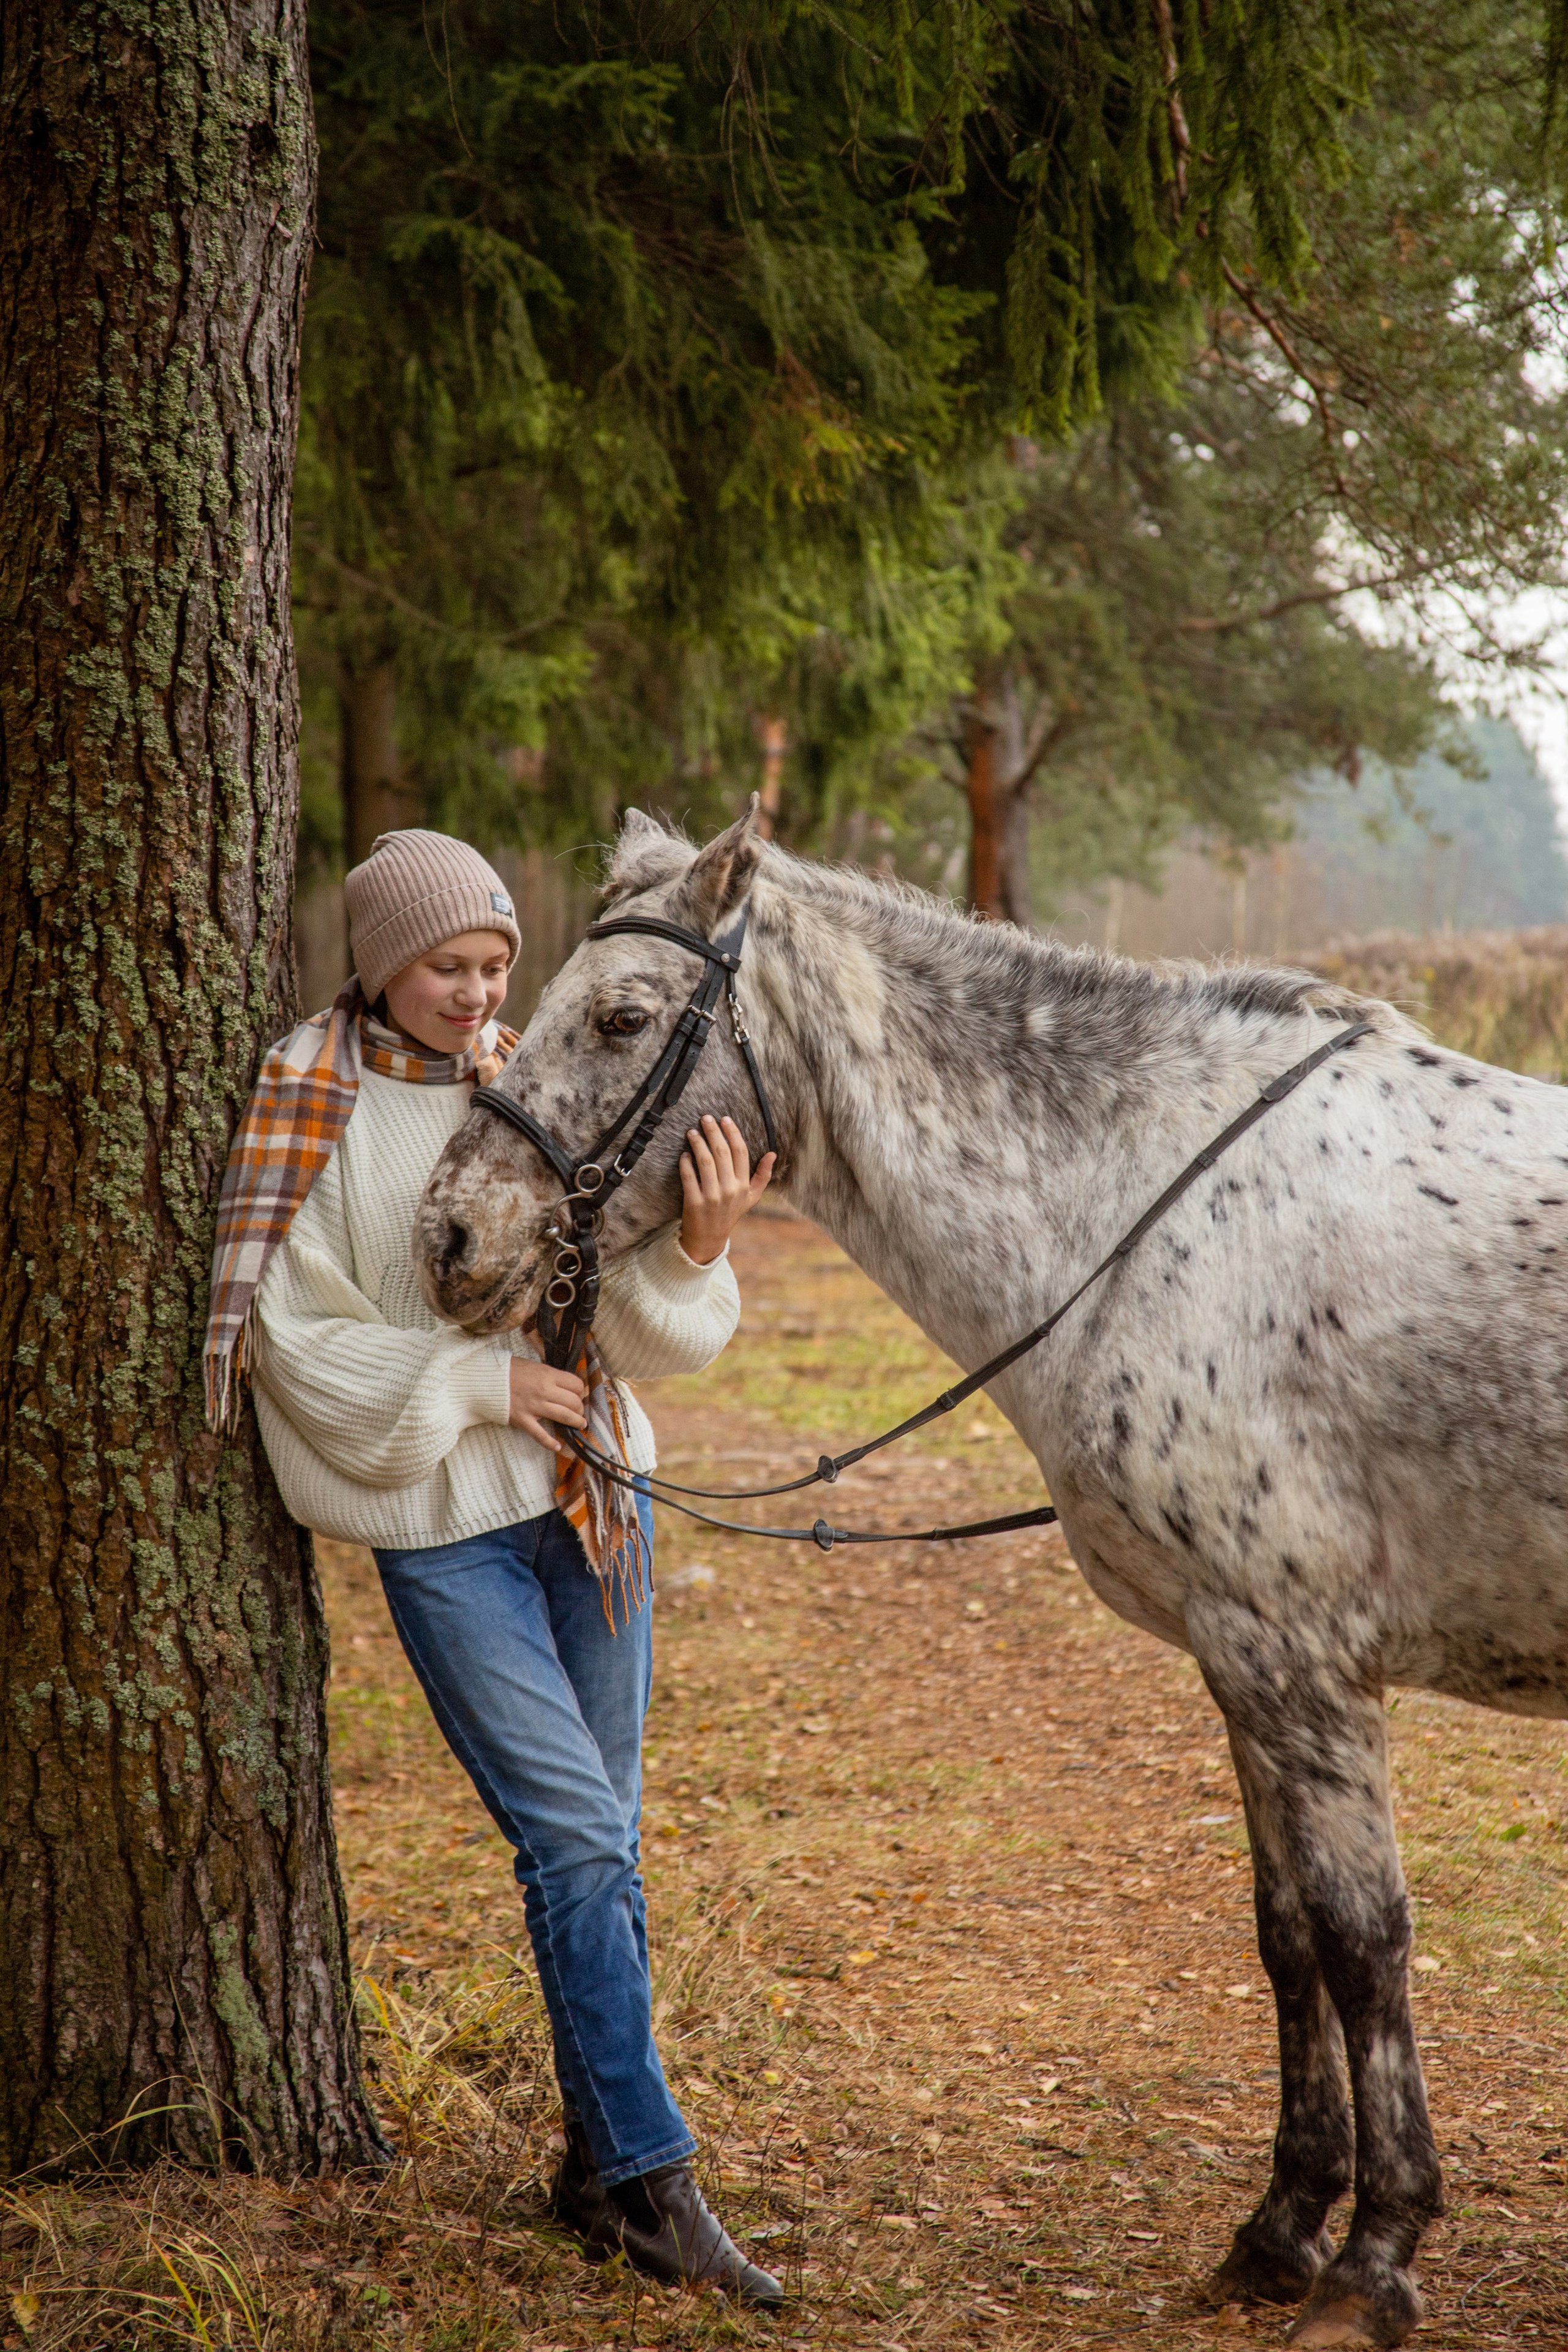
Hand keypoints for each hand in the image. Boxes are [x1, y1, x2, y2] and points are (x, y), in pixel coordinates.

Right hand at [508, 1357, 587, 1447]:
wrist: (484, 1380)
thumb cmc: (508, 1370)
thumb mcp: (533, 1365)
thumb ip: (549, 1375)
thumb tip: (563, 1383)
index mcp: (548, 1375)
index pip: (575, 1384)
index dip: (580, 1391)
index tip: (579, 1395)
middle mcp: (545, 1391)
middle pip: (573, 1402)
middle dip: (579, 1408)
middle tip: (579, 1411)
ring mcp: (534, 1407)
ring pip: (564, 1417)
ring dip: (576, 1422)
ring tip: (580, 1425)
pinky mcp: (523, 1420)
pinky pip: (540, 1435)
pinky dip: (550, 1443)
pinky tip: (558, 1447)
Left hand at [679, 1113, 775, 1263]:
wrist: (709, 1238)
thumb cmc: (730, 1212)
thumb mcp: (751, 1197)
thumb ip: (763, 1175)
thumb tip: (773, 1153)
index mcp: (744, 1185)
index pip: (740, 1152)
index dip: (733, 1133)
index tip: (725, 1119)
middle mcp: (730, 1190)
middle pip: (722, 1153)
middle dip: (713, 1132)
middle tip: (705, 1118)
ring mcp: (712, 1197)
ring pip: (705, 1162)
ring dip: (697, 1143)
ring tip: (692, 1133)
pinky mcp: (694, 1203)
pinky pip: (689, 1177)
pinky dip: (685, 1163)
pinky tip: (684, 1154)